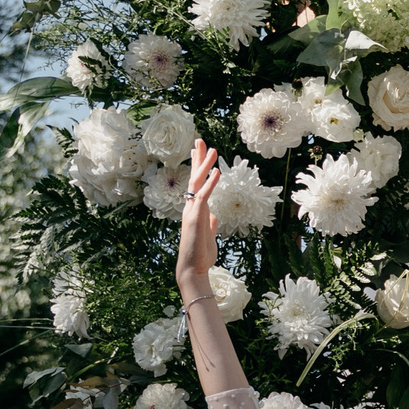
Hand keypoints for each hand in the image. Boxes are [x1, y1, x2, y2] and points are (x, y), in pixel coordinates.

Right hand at [175, 140, 221, 290]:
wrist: (193, 268)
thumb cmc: (201, 254)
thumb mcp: (208, 235)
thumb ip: (210, 223)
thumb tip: (214, 216)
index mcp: (195, 209)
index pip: (196, 183)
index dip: (198, 167)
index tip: (198, 151)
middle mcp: (190, 207)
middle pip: (194, 177)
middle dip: (198, 158)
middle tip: (200, 140)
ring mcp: (192, 210)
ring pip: (198, 182)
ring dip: (205, 165)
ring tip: (212, 149)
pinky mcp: (197, 217)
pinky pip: (205, 196)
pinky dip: (211, 183)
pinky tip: (217, 171)